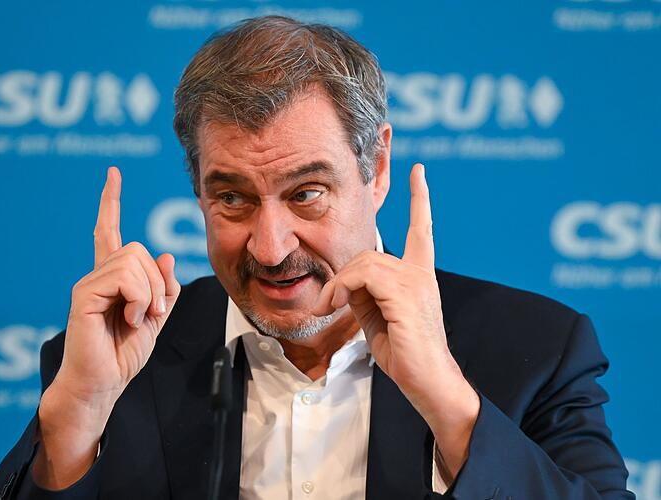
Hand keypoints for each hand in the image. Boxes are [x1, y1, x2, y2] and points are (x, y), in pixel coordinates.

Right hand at [34, 166, 179, 488]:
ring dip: (149, 294)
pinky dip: (138, 300)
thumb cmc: (125, 352)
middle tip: (151, 313)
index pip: (109, 230)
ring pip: (134, 261)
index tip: (112, 173)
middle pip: (137, 248)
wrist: (104, 383)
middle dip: (156, 283)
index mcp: (113, 277)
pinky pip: (123, 278)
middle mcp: (98, 274)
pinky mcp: (84, 295)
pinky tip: (130, 319)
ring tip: (139, 319)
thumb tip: (165, 255)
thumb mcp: (157, 316)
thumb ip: (164, 287)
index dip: (110, 201)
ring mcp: (88, 282)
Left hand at [313, 163, 478, 481]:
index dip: (420, 199)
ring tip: (329, 308)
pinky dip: (342, 289)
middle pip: (369, 252)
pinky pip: (363, 275)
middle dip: (340, 275)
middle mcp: (420, 273)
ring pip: (363, 262)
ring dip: (338, 284)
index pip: (422, 229)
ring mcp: (415, 282)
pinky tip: (336, 308)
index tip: (418, 171)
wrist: (426, 382)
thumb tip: (345, 280)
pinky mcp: (405, 295)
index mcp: (418, 275)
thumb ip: (364, 293)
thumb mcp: (376, 316)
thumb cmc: (404, 352)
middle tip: (326, 304)